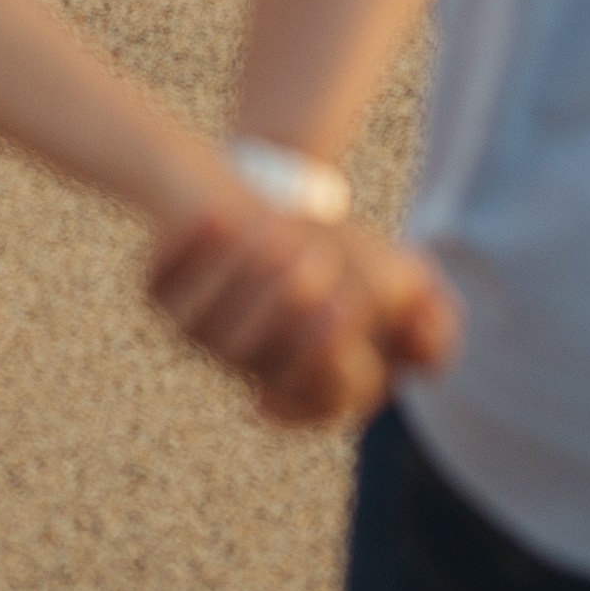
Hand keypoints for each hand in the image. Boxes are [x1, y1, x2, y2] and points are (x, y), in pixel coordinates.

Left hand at [147, 202, 458, 428]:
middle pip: (251, 356)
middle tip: (313, 257)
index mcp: (302, 380)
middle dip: (282, 308)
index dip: (327, 354)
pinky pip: (157, 284)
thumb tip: (422, 349)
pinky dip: (183, 247)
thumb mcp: (402, 282)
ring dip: (243, 274)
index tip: (349, 303)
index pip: (316, 396)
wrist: (269, 194)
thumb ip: (432, 326)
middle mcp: (246, 366)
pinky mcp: (159, 290)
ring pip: (205, 325)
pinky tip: (215, 212)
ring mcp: (197, 332)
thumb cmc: (343, 251)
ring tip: (276, 227)